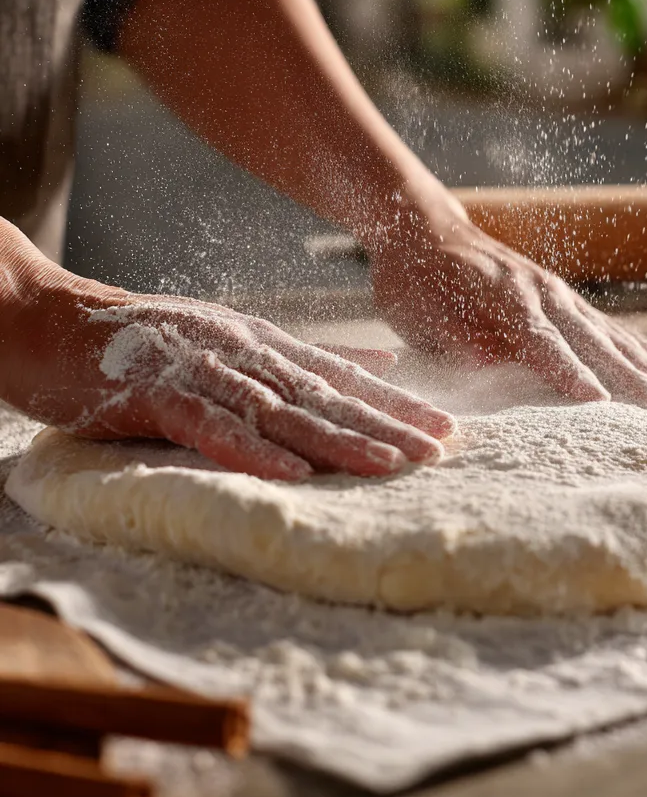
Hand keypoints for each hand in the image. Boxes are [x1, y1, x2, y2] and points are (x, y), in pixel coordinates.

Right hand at [2, 273, 455, 480]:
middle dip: (388, 424)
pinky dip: (252, 450)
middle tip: (440, 450)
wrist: (50, 322)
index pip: (344, 379)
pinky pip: (210, 426)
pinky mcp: (156, 393)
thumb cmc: (145, 342)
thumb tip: (380, 360)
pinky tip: (292, 474)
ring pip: (282, 409)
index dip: (397, 405)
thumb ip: (305, 355)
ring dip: (337, 438)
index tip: (446, 431)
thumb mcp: (236, 341)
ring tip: (390, 464)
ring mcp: (203, 371)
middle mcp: (246, 354)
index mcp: (266, 346)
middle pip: (328, 395)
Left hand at [370, 219, 646, 413]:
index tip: (598, 404)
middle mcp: (548, 296)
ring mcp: (566, 300)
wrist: (427, 229)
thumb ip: (453, 335)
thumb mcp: (417, 310)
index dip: (569, 373)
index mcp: (507, 298)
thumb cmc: (416, 278)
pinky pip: (625, 335)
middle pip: (602, 344)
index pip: (543, 342)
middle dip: (642, 381)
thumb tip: (485, 359)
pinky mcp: (573, 307)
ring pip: (627, 341)